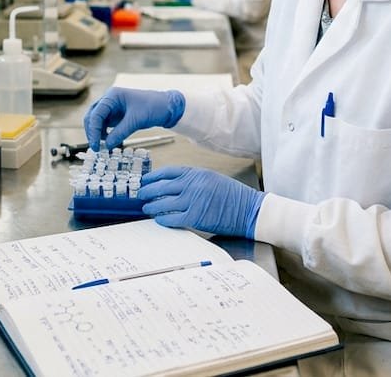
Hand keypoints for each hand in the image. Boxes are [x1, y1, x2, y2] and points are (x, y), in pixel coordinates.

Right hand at [84, 88, 185, 149]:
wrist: (167, 107)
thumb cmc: (154, 107)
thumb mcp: (136, 121)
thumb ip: (120, 133)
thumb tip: (106, 146)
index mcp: (113, 96)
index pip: (96, 114)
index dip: (93, 130)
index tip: (96, 145)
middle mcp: (110, 100)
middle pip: (92, 116)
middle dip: (92, 132)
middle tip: (96, 147)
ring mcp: (112, 107)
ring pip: (97, 121)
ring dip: (97, 133)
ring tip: (103, 146)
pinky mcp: (117, 115)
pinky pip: (105, 125)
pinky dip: (104, 134)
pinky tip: (109, 141)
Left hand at [138, 167, 264, 238]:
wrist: (249, 210)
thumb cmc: (233, 196)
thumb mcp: (212, 179)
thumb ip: (194, 180)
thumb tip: (174, 185)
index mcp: (197, 173)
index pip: (168, 171)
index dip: (153, 176)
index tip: (145, 180)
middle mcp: (193, 185)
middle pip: (162, 187)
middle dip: (148, 191)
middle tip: (140, 195)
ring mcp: (194, 200)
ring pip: (164, 203)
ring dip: (152, 206)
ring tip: (146, 208)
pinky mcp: (196, 217)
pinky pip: (173, 218)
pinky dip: (163, 219)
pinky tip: (158, 220)